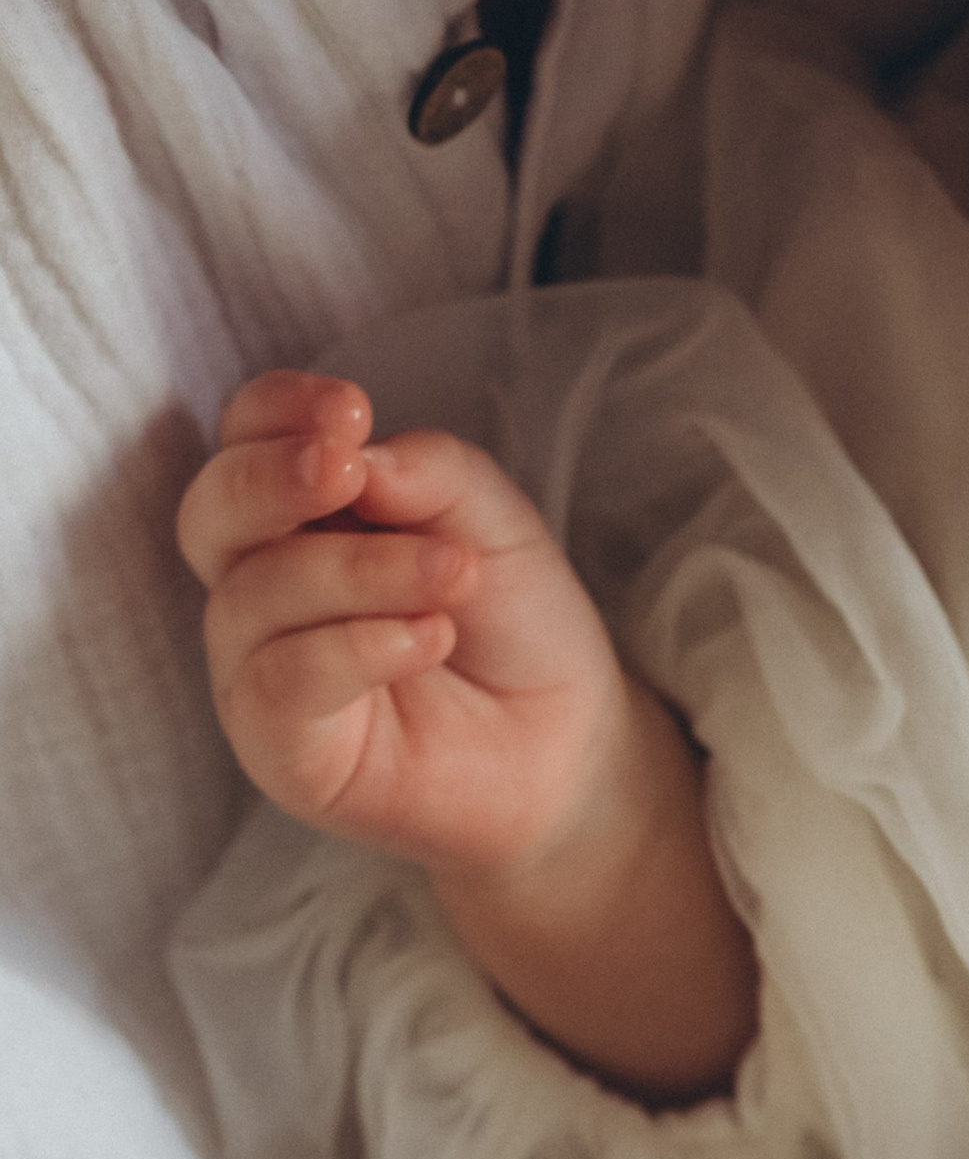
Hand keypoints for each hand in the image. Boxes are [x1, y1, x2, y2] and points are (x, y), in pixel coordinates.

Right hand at [178, 370, 631, 881]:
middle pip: (211, 514)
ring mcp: (262, 669)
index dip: (276, 412)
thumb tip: (356, 453)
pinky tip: (430, 635)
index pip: (245, 441)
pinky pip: (279, 684)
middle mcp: (264, 587)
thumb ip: (429, 474)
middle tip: (345, 466)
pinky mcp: (280, 749)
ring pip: (254, 597)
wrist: (565, 745)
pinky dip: (354, 648)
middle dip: (270, 478)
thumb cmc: (515, 623)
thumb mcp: (493, 523)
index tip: (349, 409)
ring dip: (357, 571)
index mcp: (303, 515)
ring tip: (452, 573)